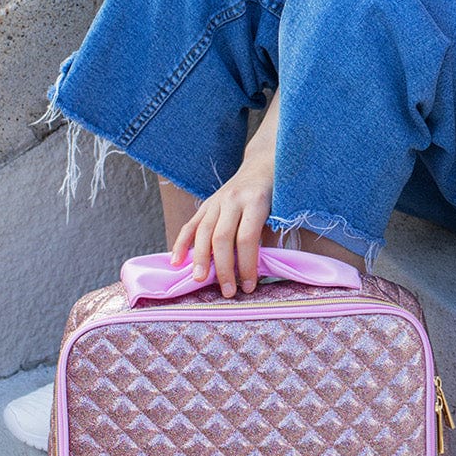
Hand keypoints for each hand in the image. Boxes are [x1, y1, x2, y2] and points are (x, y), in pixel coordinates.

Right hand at [169, 157, 273, 296]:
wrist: (264, 163)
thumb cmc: (276, 193)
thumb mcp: (279, 209)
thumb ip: (267, 235)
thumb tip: (259, 269)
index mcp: (256, 201)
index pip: (247, 238)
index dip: (246, 264)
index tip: (249, 286)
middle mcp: (233, 199)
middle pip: (222, 237)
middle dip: (223, 267)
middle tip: (227, 291)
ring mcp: (217, 200)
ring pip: (203, 231)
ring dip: (199, 259)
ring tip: (199, 280)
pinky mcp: (207, 203)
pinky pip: (191, 224)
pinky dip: (181, 243)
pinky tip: (176, 261)